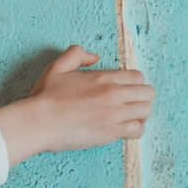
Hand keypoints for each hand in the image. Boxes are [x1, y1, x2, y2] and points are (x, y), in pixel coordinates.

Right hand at [0, 47, 153, 163]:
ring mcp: (114, 114)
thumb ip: (77, 54)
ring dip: (139, 114)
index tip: (125, 91)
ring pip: (146, 111)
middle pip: (148, 93)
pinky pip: (138, 130)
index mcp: (103, 77)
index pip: (138, 77)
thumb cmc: (45, 96)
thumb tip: (95, 57)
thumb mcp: (57, 67)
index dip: (134, 84)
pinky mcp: (111, 132)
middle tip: (129, 105)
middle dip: (141, 98)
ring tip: (127, 118)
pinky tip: (123, 129)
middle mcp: (113, 94)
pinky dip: (134, 130)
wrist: (38, 122)